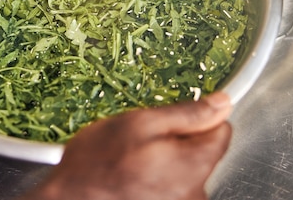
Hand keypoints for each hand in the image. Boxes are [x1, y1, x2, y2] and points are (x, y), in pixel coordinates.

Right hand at [20, 92, 231, 199]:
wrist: (70, 199)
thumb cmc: (98, 162)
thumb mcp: (140, 123)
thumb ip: (187, 114)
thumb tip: (222, 103)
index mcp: (194, 165)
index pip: (223, 131)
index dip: (200, 116)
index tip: (174, 115)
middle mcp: (196, 192)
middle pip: (203, 153)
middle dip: (178, 140)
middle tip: (143, 138)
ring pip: (186, 170)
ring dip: (166, 160)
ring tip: (133, 159)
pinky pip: (172, 186)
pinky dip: (157, 178)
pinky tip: (133, 175)